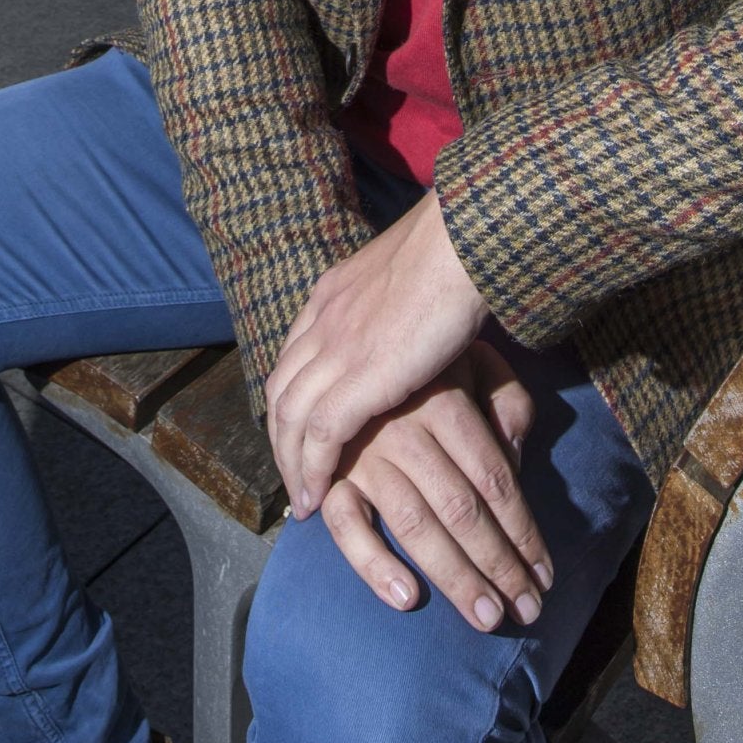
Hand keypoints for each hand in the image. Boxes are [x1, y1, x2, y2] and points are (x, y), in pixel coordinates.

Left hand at [266, 190, 487, 516]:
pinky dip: (312, 470)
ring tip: (303, 499)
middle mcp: (322, 319)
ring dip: (290, 462)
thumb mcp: (405, 275)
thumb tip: (404, 319)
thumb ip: (391, 301)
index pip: (294, 354)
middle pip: (281, 387)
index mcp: (332, 292)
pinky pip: (319, 435)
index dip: (293, 395)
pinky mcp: (358, 378)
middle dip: (281, 436)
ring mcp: (335, 348)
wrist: (461, 243)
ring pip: (290, 416)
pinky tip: (317, 498)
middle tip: (293, 474)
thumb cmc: (452, 253)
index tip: (299, 429)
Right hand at [316, 346, 551, 629]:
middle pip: (459, 508)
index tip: (545, 575)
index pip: (493, 477)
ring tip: (486, 618)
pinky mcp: (330, 476)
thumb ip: (505, 399)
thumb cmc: (426, 362)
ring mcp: (362, 454)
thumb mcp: (474, 360)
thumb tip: (515, 460)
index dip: (523, 530)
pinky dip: (372, 563)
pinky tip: (406, 599)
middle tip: (527, 612)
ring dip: (453, 576)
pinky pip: (346, 525)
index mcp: (442, 400)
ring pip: (413, 523)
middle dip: (498, 565)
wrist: (352, 338)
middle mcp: (401, 429)